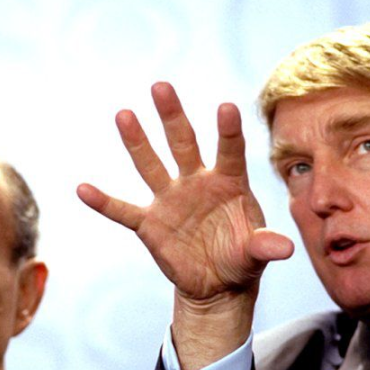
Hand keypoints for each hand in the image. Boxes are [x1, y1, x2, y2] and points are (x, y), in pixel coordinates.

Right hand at [77, 83, 293, 369]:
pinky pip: (123, 211)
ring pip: (151, 165)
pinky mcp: (150, 223)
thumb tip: (287, 249)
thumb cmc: (242, 258)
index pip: (230, 151)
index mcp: (229, 182)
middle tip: (161, 86)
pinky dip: (104, 202)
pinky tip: (83, 188)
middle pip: (184, 143)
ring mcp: (170, 200)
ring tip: (124, 114)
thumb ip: (265, 246)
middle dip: (172, 116)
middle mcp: (197, 182)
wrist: (218, 284)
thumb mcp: (257, 254)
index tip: (227, 106)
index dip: (228, 131)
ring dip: (137, 142)